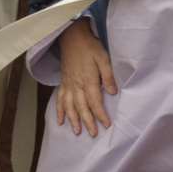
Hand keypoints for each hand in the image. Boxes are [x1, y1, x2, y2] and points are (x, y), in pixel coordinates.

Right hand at [55, 19, 116, 136]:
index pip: (95, 101)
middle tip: (92, 134)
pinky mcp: (63, 83)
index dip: (100, 114)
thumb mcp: (104, 58)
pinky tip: (60, 121)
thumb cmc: (90, 47)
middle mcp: (76, 85)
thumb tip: (112, 92)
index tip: (106, 125)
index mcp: (88, 80)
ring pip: (69, 106)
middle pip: (82, 107)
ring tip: (77, 131)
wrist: (71, 37)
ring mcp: (68, 85)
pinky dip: (59, 111)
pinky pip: (60, 99)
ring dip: (73, 119)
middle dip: (87, 121)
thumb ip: (108, 76)